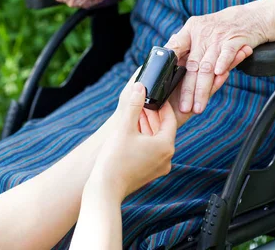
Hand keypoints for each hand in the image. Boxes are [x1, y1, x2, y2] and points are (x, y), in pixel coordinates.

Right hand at [87, 81, 176, 202]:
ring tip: (135, 114)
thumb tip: (141, 86)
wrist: (105, 190)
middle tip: (141, 102)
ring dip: (147, 126)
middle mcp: (167, 158)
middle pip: (163, 129)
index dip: (162, 105)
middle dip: (152, 115)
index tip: (154, 95)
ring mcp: (159, 167)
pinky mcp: (149, 173)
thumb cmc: (115, 159)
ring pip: (156, 140)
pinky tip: (132, 131)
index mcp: (165, 146)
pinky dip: (144, 139)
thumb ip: (135, 105)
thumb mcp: (125, 126)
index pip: (169, 119)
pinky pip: (151, 151)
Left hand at [165, 0, 274, 114]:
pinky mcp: (235, 39)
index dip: (168, 65)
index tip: (163, 83)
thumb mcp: (200, 29)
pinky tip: (219, 76)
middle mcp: (202, 33)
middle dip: (188, 89)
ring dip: (203, 88)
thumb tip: (166, 59)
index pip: (175, 47)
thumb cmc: (220, 27)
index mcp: (190, 30)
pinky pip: (227, 53)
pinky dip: (223, 64)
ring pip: (208, 66)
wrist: (248, 17)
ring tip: (199, 106)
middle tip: (185, 108)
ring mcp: (218, 37)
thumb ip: (185, 44)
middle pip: (192, 65)